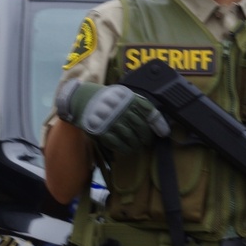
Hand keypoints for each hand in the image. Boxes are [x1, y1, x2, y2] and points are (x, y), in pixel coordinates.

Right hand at [55, 79, 169, 152]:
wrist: (81, 99)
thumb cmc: (106, 99)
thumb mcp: (122, 95)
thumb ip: (136, 105)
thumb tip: (154, 122)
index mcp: (128, 98)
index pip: (148, 111)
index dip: (158, 123)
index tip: (163, 132)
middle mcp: (121, 109)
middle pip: (141, 127)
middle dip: (146, 137)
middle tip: (147, 141)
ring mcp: (111, 120)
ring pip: (130, 137)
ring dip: (136, 144)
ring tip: (137, 146)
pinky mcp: (102, 131)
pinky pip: (117, 143)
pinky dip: (124, 148)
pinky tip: (127, 149)